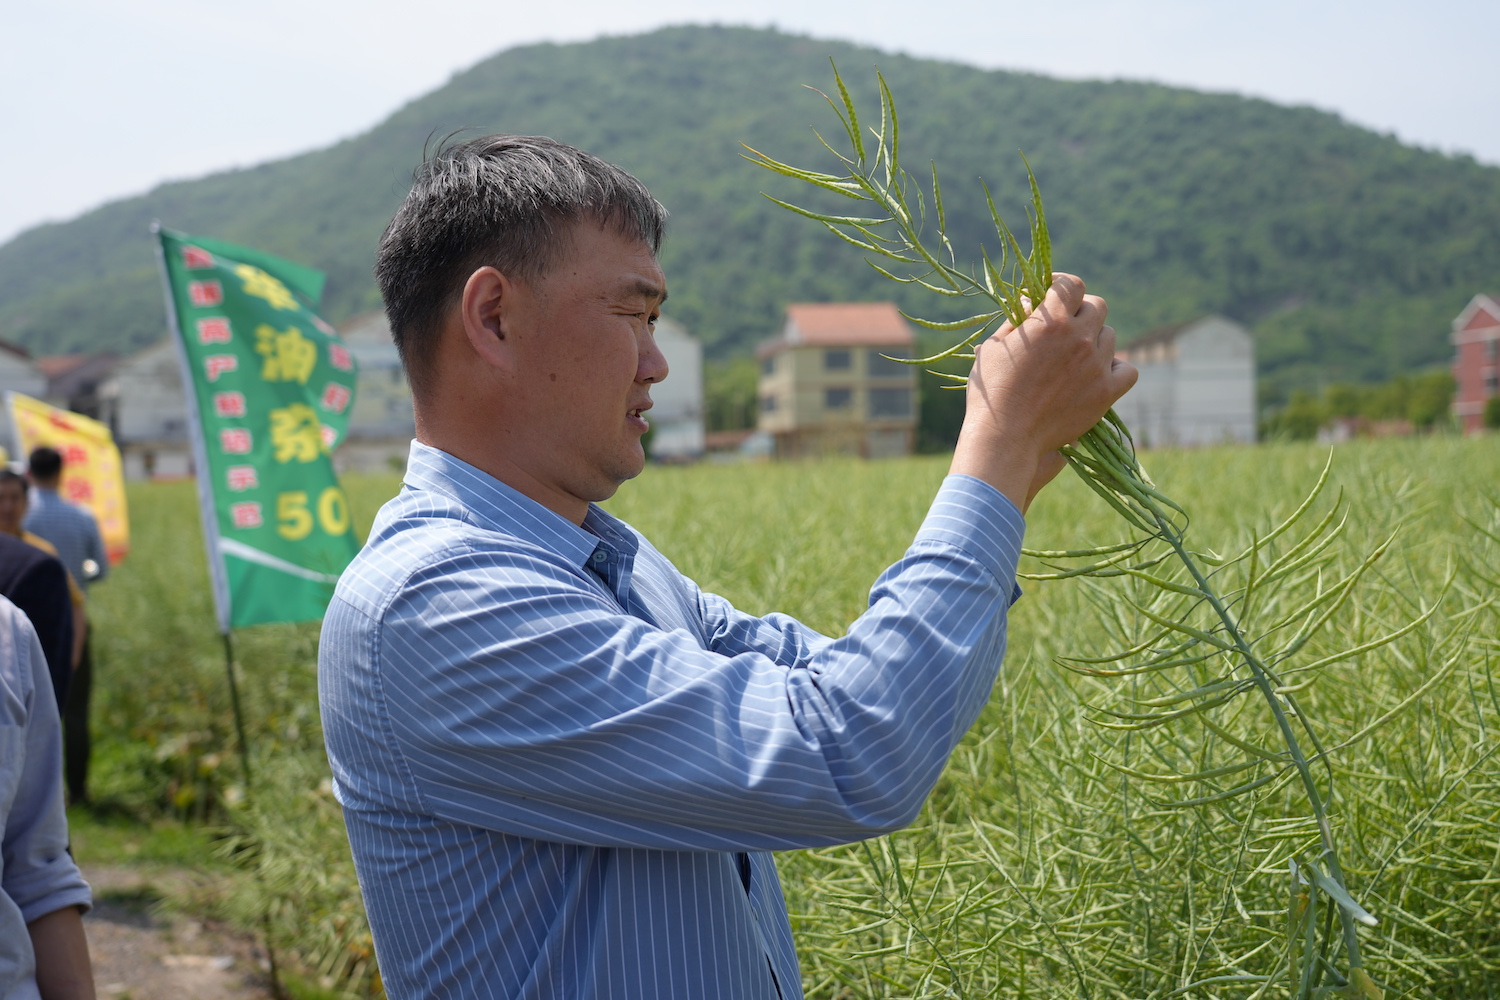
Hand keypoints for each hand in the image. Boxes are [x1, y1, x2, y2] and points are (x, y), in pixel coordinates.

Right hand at [949, 274, 1136, 511]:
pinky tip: (1099, 373)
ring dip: (1094, 340)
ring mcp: (1096, 365)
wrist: (1006, 438)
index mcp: (1050, 321)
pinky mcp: (1106, 392)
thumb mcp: (994, 345)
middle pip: (1097, 306)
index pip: (1072, 284)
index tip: (1053, 293)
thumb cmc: (992, 391)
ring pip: (1110, 336)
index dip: (1062, 285)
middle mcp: (1079, 338)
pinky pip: (1127, 369)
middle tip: (1065, 328)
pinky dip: (1116, 368)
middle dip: (1080, 312)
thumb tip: (1032, 299)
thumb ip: (1017, 318)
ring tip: (1075, 357)